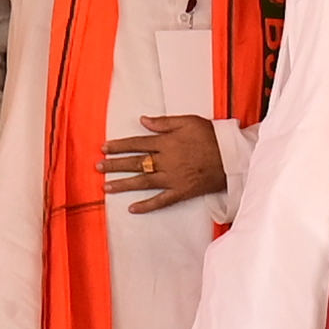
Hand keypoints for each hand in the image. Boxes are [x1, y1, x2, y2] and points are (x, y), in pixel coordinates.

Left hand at [100, 115, 226, 213]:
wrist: (230, 157)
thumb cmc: (210, 136)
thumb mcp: (188, 121)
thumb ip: (163, 122)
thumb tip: (142, 120)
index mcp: (165, 143)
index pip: (136, 144)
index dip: (119, 146)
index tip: (104, 148)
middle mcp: (165, 161)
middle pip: (135, 163)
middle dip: (114, 165)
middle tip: (98, 167)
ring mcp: (172, 179)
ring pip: (142, 182)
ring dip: (123, 184)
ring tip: (106, 187)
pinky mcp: (180, 192)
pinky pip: (160, 201)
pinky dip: (146, 206)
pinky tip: (132, 208)